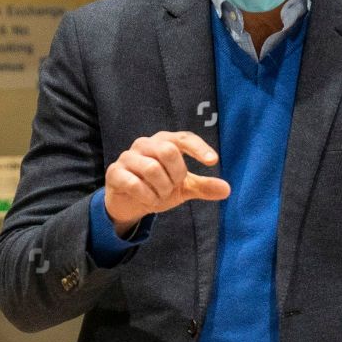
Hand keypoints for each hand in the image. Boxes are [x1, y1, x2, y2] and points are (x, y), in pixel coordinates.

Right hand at [104, 130, 229, 233]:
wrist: (130, 203)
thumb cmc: (158, 187)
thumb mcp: (184, 188)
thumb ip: (204, 186)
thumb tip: (227, 189)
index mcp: (165, 142)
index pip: (184, 138)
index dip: (198, 148)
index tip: (212, 161)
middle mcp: (145, 144)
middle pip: (168, 151)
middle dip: (176, 175)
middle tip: (173, 186)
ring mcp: (128, 157)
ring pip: (151, 168)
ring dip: (161, 189)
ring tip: (159, 195)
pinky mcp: (115, 172)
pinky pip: (134, 183)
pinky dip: (147, 196)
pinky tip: (148, 200)